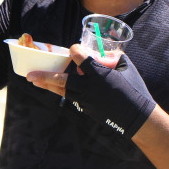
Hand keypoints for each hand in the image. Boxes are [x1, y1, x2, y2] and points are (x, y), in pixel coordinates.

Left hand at [27, 45, 155, 137]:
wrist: (138, 118)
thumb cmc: (135, 90)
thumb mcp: (127, 69)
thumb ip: (113, 58)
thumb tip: (105, 52)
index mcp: (100, 74)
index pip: (80, 58)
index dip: (75, 51)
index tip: (73, 50)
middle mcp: (89, 88)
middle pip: (62, 81)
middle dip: (45, 77)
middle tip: (29, 75)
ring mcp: (87, 101)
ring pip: (62, 91)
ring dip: (47, 85)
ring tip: (34, 80)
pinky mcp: (87, 109)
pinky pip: (73, 98)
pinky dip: (64, 92)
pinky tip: (55, 87)